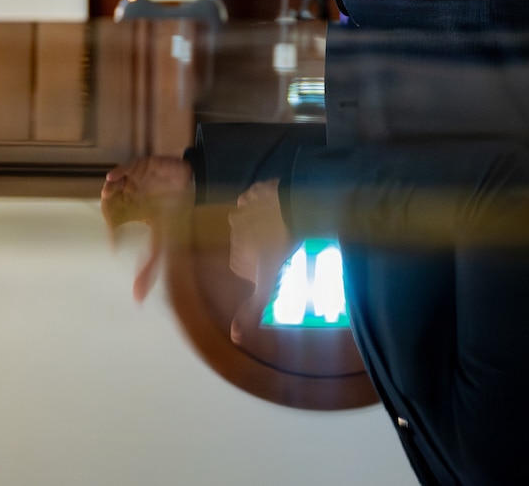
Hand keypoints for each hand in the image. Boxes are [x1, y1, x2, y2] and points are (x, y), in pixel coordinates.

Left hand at [102, 156, 194, 302]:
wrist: (197, 191)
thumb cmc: (176, 216)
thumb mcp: (161, 244)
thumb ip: (149, 269)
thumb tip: (137, 300)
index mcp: (131, 214)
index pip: (114, 222)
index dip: (112, 231)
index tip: (114, 244)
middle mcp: (130, 197)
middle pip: (111, 201)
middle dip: (108, 206)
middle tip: (107, 212)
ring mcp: (136, 181)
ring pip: (116, 184)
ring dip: (110, 189)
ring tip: (108, 195)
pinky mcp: (144, 166)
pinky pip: (127, 167)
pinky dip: (119, 172)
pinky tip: (112, 178)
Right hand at [226, 178, 293, 344]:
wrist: (296, 213)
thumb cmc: (282, 249)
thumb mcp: (269, 285)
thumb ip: (252, 311)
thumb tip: (234, 338)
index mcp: (235, 250)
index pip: (241, 265)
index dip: (258, 270)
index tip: (276, 270)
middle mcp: (233, 228)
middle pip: (246, 242)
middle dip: (260, 247)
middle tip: (285, 251)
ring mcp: (245, 206)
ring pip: (251, 219)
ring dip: (263, 225)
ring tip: (287, 232)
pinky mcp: (258, 190)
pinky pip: (258, 197)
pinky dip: (266, 203)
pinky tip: (281, 211)